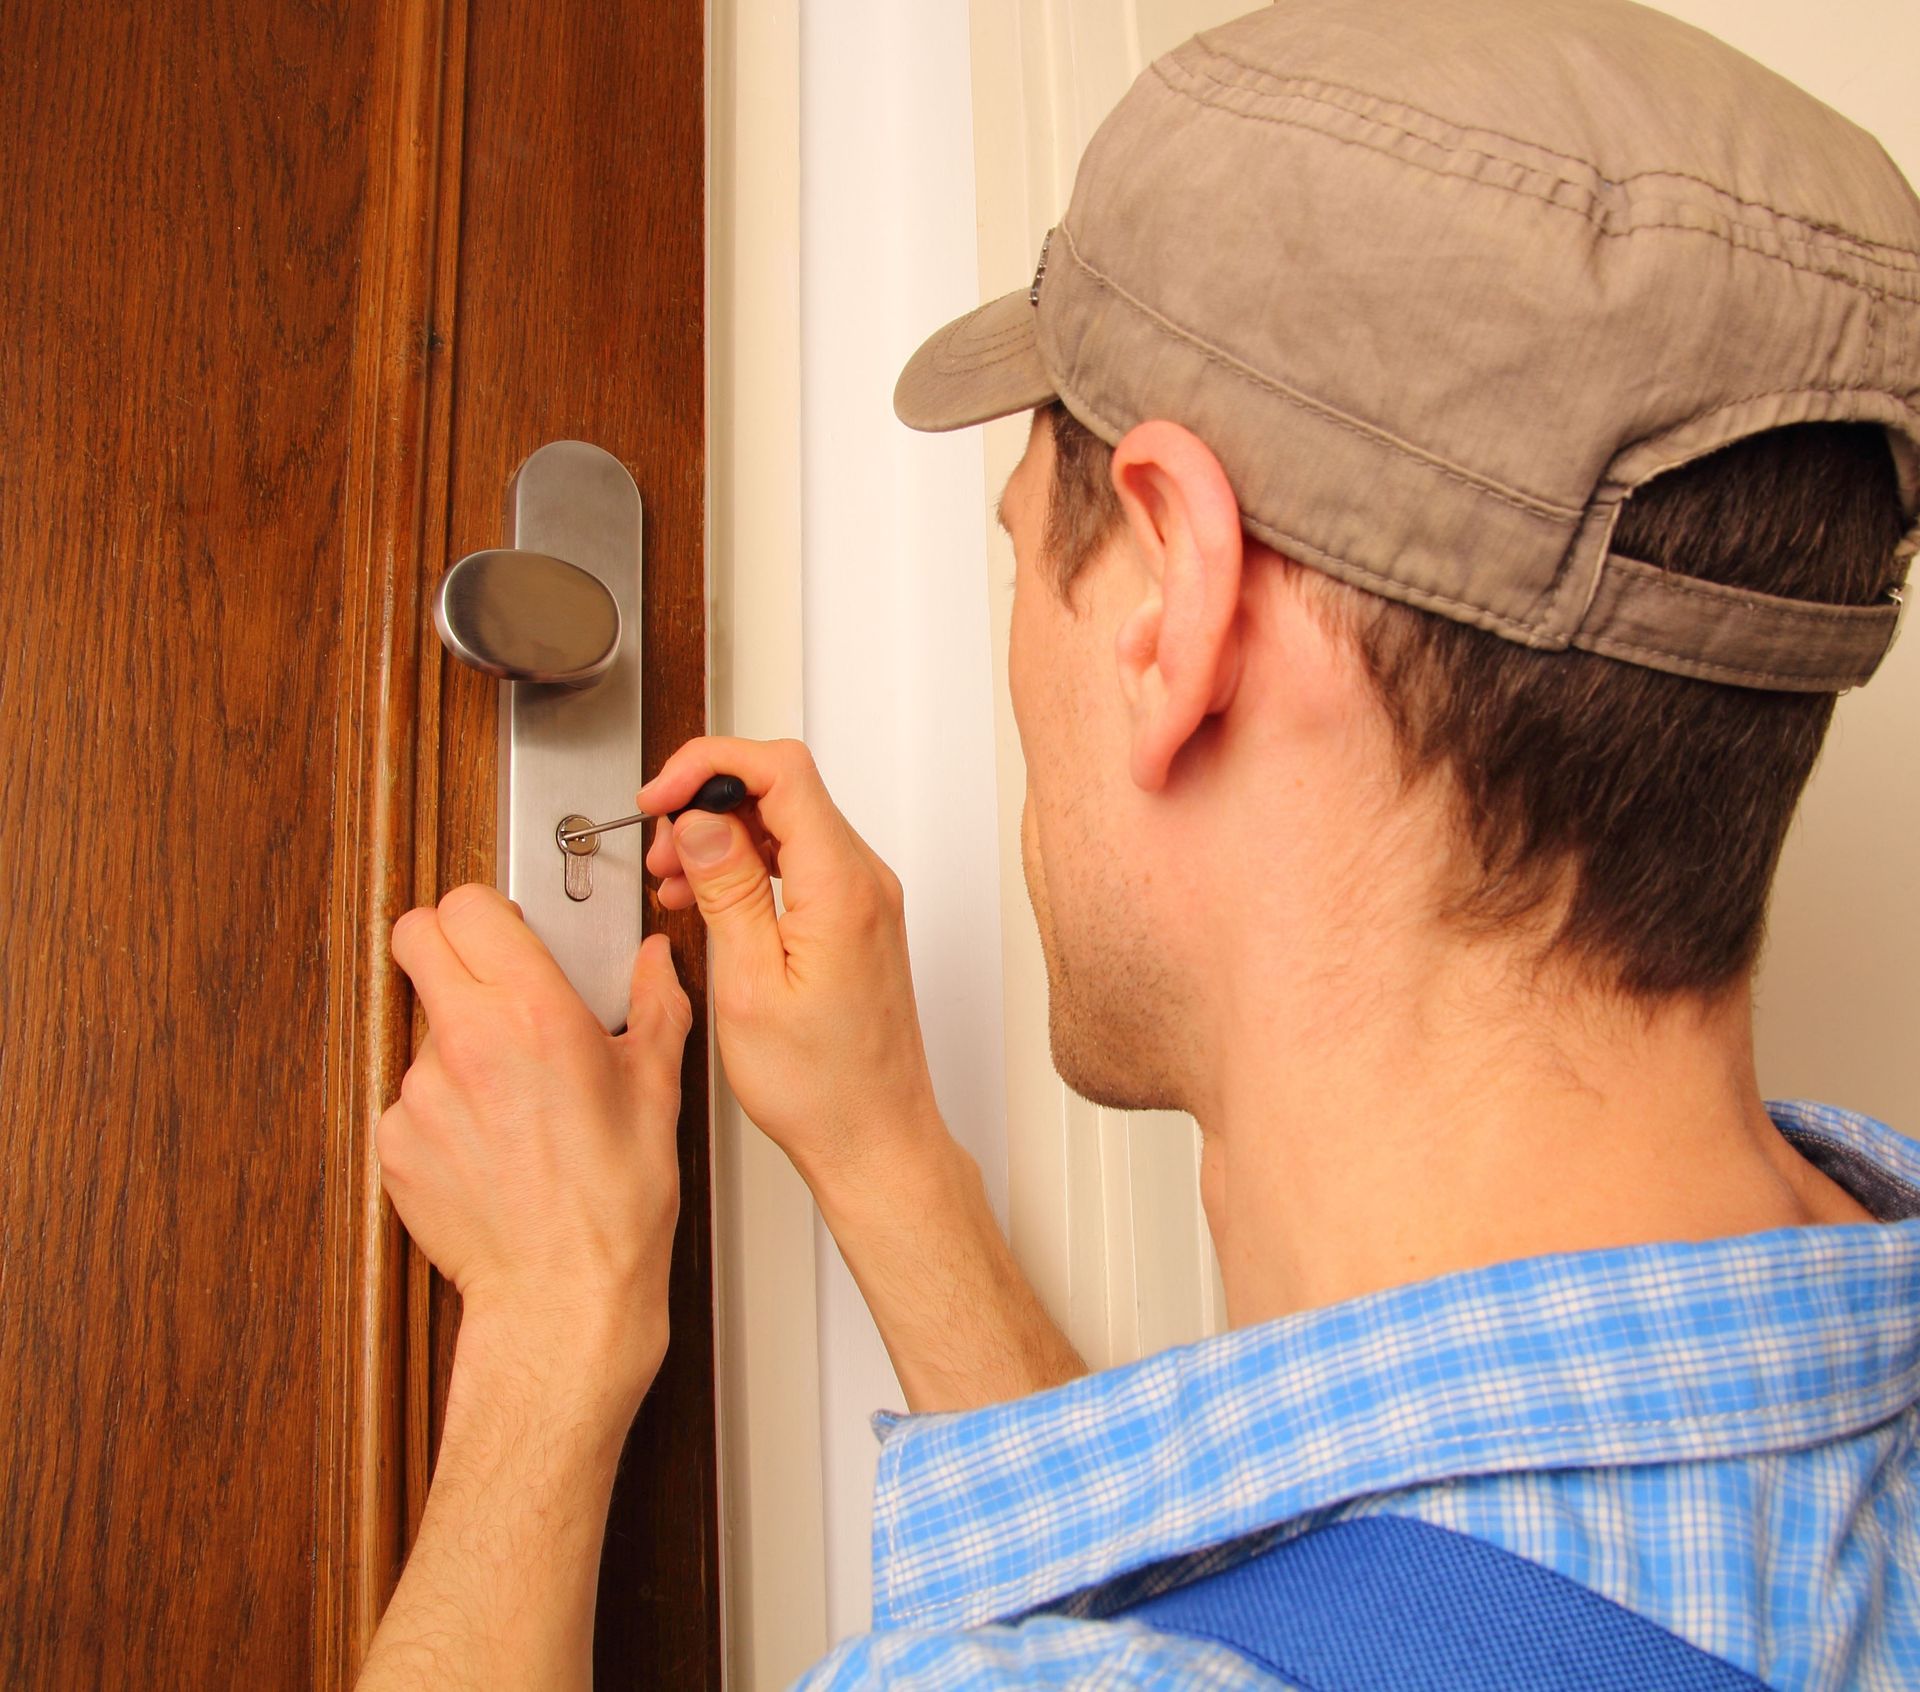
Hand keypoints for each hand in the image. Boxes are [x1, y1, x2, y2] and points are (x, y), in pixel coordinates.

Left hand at [378, 885, 690, 1418]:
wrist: (564, 1294)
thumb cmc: (616, 1203)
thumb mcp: (656, 1088)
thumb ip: (657, 1005)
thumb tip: (656, 962)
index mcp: (533, 1013)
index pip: (466, 905)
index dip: (485, 912)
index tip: (503, 931)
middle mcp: (465, 1042)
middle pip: (412, 937)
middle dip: (443, 944)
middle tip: (481, 975)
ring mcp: (419, 1094)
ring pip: (417, 1024)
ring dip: (453, 1038)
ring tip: (510, 1092)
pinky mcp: (393, 1141)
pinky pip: (407, 1097)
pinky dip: (441, 1106)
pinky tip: (488, 1140)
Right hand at [641, 737, 944, 1188]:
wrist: (873, 1138)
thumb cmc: (822, 1087)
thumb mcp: (749, 986)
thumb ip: (728, 890)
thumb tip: (703, 820)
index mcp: (843, 889)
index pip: (782, 771)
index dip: (711, 764)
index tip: (661, 795)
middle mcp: (865, 883)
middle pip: (783, 788)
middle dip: (708, 802)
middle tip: (660, 847)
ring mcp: (864, 899)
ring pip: (786, 824)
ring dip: (723, 837)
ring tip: (674, 880)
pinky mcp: (855, 920)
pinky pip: (798, 862)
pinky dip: (747, 866)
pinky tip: (708, 898)